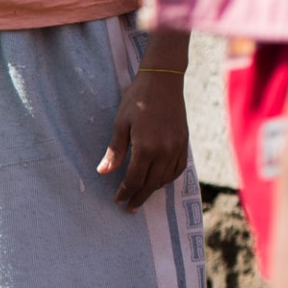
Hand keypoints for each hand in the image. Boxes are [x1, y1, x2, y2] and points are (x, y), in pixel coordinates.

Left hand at [99, 69, 189, 210]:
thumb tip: (103, 172)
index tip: (118, 200)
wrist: (163, 81)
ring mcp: (177, 148)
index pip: (134, 179)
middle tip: (129, 207)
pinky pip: (178, 169)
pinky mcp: (184, 143)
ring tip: (142, 195)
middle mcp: (164, 152)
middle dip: (138, 197)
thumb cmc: (137, 99)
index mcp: (146, 147)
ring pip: (165, 179)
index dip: (125, 192)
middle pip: (151, 184)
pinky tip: (159, 181)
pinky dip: (168, 178)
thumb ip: (115, 151)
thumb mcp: (120, 124)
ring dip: (153, 190)